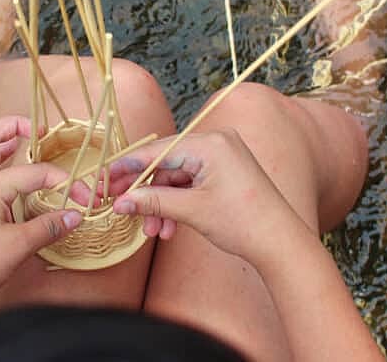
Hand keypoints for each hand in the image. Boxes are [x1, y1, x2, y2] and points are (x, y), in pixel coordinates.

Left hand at [0, 116, 87, 322]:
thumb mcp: (19, 246)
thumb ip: (49, 227)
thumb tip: (74, 216)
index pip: (34, 172)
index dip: (64, 181)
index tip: (84, 198)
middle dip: (11, 126)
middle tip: (37, 129)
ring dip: (3, 146)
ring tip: (27, 145)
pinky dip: (1, 170)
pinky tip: (18, 184)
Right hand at [107, 129, 307, 263]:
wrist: (281, 243)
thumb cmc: (243, 222)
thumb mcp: (191, 211)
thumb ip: (152, 202)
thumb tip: (120, 202)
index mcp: (210, 144)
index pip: (157, 150)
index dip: (128, 167)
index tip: (105, 181)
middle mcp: (217, 143)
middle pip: (165, 163)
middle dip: (144, 191)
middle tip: (119, 207)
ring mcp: (223, 157)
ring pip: (176, 177)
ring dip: (160, 204)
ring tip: (152, 231)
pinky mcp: (225, 173)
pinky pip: (191, 184)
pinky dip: (177, 204)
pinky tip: (169, 229)